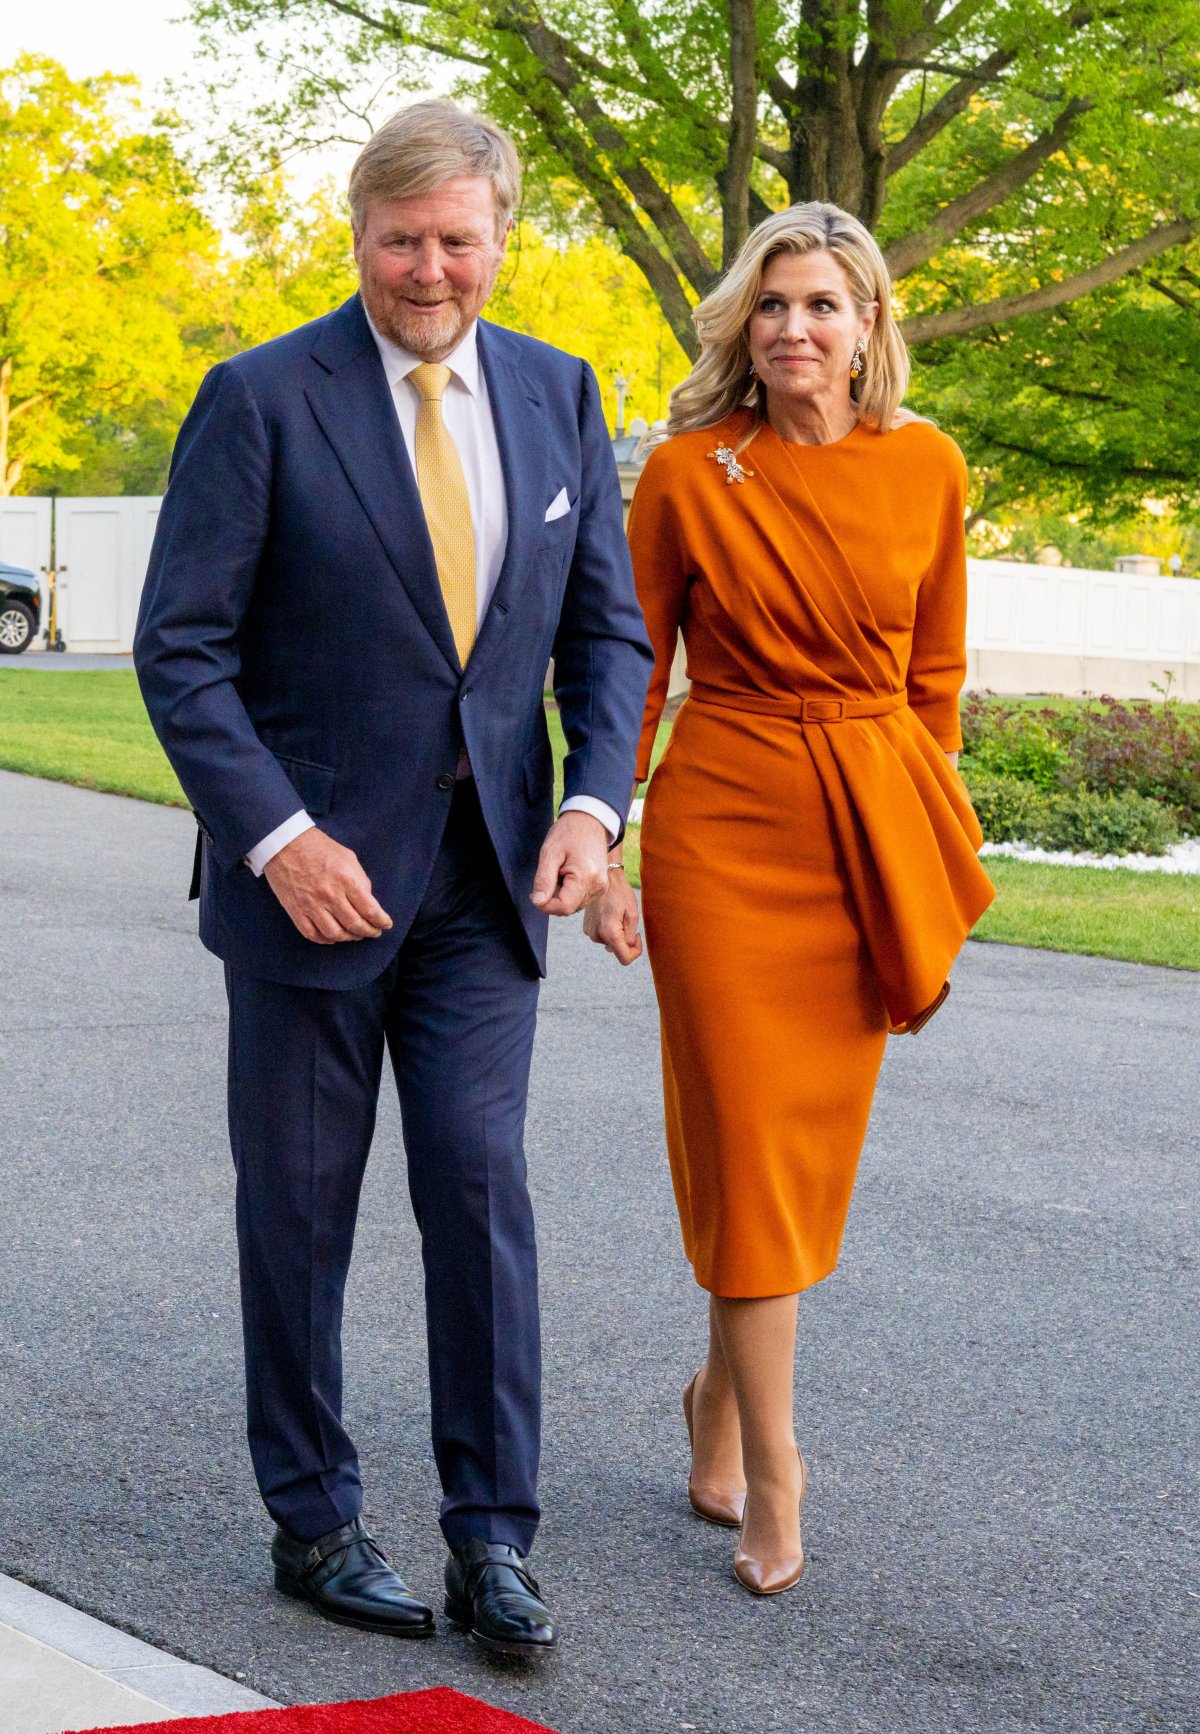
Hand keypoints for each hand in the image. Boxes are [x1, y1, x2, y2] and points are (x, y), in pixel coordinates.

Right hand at [263, 827, 392, 943]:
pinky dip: (325, 940)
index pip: (369, 909)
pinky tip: (332, 937)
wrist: (285, 843)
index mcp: (345, 879)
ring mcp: (311, 904)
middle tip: (374, 932)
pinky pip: (312, 934)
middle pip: (354, 924)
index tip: (386, 924)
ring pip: (334, 934)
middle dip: (369, 932)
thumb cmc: (319, 848)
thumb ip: (360, 880)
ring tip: (355, 935)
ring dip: (348, 938)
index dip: (381, 921)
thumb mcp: (348, 858)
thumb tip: (368, 901)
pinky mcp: (295, 910)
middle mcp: (329, 895)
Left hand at [530, 811, 609, 916]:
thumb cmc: (569, 833)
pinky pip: (580, 898)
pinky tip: (568, 874)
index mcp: (586, 877)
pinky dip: (570, 891)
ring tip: (561, 872)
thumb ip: (543, 879)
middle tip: (550, 874)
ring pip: (573, 905)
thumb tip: (538, 902)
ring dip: (561, 894)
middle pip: (568, 908)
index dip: (546, 905)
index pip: (563, 907)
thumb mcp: (550, 852)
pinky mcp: (601, 887)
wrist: (590, 821)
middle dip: (553, 897)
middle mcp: (598, 886)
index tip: (536, 893)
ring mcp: (602, 887)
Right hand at [582, 868, 642, 964]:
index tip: (638, 937)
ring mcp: (590, 932)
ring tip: (618, 915)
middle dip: (626, 940)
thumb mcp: (632, 915)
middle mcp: (597, 936)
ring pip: (610, 942)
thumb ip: (631, 936)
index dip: (636, 952)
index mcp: (609, 933)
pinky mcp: (587, 928)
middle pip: (617, 950)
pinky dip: (609, 930)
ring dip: (617, 934)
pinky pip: (602, 935)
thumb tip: (626, 947)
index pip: (625, 959)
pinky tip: (609, 914)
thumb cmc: (621, 893)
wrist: (604, 878)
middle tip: (628, 921)